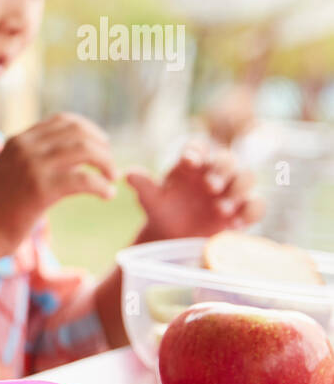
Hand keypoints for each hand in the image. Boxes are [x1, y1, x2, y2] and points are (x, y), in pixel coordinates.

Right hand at [0, 113, 116, 257]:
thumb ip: (28, 160)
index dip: (88, 129)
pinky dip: (102, 186)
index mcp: (17, 140)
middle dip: (101, 146)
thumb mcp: (8, 173)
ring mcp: (32, 167)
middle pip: (78, 132)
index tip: (101, 145)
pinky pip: (84, 180)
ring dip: (106, 163)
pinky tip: (107, 195)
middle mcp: (24, 147)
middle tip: (110, 166)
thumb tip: (62, 156)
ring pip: (85, 151)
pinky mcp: (41, 190)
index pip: (62, 121)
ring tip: (111, 178)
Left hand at [126, 140, 264, 240]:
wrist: (173, 236)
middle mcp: (214, 172)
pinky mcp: (243, 209)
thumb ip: (143, 186)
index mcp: (191, 163)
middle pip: (228, 159)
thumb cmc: (162, 210)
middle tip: (210, 186)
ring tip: (220, 209)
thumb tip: (128, 174)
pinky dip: (250, 212)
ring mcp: (231, 189)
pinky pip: (256, 205)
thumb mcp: (151, 200)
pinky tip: (235, 224)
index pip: (198, 147)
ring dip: (238, 190)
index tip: (188, 162)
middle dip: (223, 169)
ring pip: (247, 178)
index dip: (195, 150)